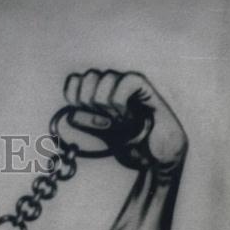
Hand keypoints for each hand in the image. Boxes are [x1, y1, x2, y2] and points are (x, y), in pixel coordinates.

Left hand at [64, 70, 186, 167]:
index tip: (83, 114)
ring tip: (119, 118)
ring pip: (104, 77)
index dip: (73, 96)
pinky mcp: (143, 86)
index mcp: (97, 92)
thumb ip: (87, 121)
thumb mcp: (102, 133)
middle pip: (88, 76)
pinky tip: (126, 114)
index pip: (74, 80)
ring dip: (106, 103)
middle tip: (105, 119)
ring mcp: (126, 83)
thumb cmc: (130, 142)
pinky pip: (126, 81)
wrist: (156, 152)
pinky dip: (120, 101)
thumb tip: (72, 112)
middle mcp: (111, 84)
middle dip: (90, 102)